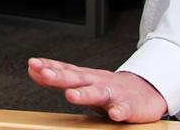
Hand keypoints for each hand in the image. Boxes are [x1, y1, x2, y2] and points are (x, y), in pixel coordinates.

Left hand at [28, 58, 166, 122]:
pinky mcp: (130, 105)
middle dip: (60, 76)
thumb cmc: (109, 88)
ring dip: (84, 94)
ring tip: (71, 95)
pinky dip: (120, 111)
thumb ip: (59, 77)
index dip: (49, 67)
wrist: (146, 90)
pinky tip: (115, 114)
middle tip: (45, 73)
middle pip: (77, 78)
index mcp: (85, 77)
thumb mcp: (83, 81)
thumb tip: (34, 70)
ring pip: (98, 93)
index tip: (33, 64)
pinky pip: (124, 109)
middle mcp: (97, 82)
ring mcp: (114, 93)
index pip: (65, 69)